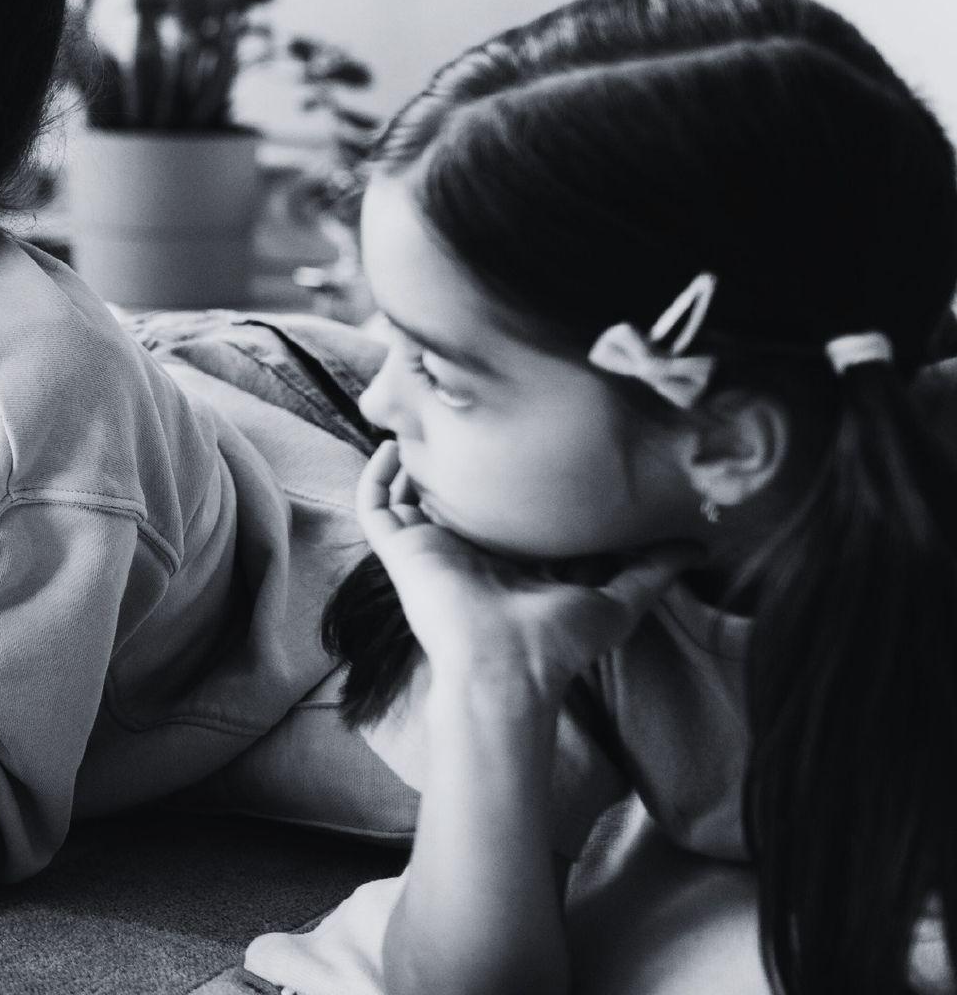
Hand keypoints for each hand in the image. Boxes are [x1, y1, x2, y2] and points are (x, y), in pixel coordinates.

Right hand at [356, 442, 692, 708]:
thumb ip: (653, 570)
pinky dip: (377, 474)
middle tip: (463, 410)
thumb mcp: (617, 600)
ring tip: (423, 415)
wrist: (506, 665)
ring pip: (407, 491)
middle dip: (452, 454)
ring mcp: (429, 547)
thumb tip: (699, 544)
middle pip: (450, 491)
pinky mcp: (400, 549)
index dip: (504, 472)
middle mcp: (465, 547)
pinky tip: (393, 444)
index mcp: (508, 556)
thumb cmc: (557, 640)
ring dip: (411, 456)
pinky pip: (375, 504)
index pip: (500, 506)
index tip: (520, 431)